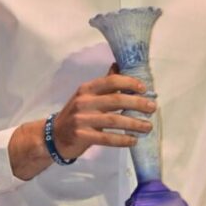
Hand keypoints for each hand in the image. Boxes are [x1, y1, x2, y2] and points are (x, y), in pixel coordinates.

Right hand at [9, 69, 154, 179]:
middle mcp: (83, 102)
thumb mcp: (86, 96)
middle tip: (152, 108)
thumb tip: (118, 65)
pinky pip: (106, 138)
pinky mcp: (82, 136)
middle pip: (116, 100)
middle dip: (137, 103)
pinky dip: (122, 139)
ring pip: (114, 120)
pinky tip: (133, 140)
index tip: (144, 89)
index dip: (129, 83)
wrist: (53, 136)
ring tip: (148, 126)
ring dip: (134, 123)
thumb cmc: (76, 114)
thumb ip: (104, 84)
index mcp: (86, 89)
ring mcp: (81, 119)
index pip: (111, 81)